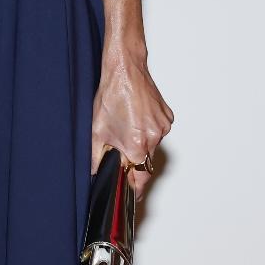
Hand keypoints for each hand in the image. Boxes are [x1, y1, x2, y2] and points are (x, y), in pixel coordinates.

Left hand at [91, 45, 173, 197]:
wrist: (126, 70)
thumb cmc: (112, 96)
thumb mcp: (96, 132)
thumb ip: (96, 160)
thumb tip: (97, 175)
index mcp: (137, 146)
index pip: (139, 181)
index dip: (133, 189)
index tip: (130, 194)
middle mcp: (154, 138)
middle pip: (145, 163)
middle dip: (133, 161)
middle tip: (120, 148)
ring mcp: (163, 126)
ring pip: (152, 147)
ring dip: (141, 144)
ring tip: (127, 127)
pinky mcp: (167, 117)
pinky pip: (158, 133)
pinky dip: (148, 131)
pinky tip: (137, 118)